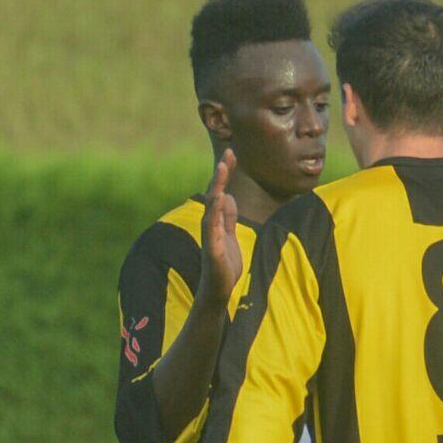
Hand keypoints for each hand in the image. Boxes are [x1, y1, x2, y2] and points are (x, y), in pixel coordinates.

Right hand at [197, 150, 242, 311]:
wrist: (219, 289)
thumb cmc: (224, 263)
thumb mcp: (230, 234)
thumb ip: (228, 217)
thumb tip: (227, 196)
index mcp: (216, 220)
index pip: (220, 191)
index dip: (226, 174)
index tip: (232, 154)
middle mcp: (210, 223)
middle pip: (214, 193)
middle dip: (221, 174)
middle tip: (228, 154)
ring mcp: (209, 235)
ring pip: (212, 206)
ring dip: (216, 187)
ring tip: (223, 169)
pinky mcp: (212, 248)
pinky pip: (212, 227)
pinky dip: (215, 212)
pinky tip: (219, 198)